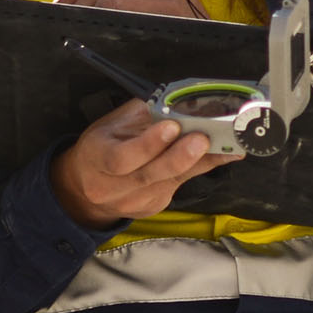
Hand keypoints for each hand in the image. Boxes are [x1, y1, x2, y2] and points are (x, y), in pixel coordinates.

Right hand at [51, 99, 231, 226]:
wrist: (86, 188)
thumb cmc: (102, 147)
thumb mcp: (111, 125)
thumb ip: (142, 116)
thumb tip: (179, 104)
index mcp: (96, 158)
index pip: (122, 157)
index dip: (148, 144)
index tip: (171, 126)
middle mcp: (112, 186)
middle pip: (149, 175)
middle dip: (180, 156)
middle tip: (204, 139)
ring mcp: (133, 201)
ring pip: (170, 182)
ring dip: (199, 163)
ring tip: (225, 147)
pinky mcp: (152, 207)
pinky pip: (177, 187)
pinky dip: (198, 170)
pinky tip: (216, 156)